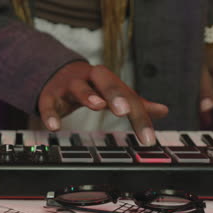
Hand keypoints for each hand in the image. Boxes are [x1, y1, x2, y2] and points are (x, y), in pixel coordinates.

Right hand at [38, 61, 168, 145]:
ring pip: (78, 87)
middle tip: (125, 110)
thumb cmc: (89, 86)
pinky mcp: (49, 95)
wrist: (55, 74)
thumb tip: (163, 110)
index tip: (148, 138)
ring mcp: (68, 86)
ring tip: (97, 106)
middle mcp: (90, 79)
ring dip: (88, 95)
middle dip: (115, 94)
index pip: (128, 96)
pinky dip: (51, 114)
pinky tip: (54, 126)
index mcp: (108, 80)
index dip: (139, 117)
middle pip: (105, 81)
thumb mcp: (111, 92)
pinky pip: (49, 103)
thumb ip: (134, 102)